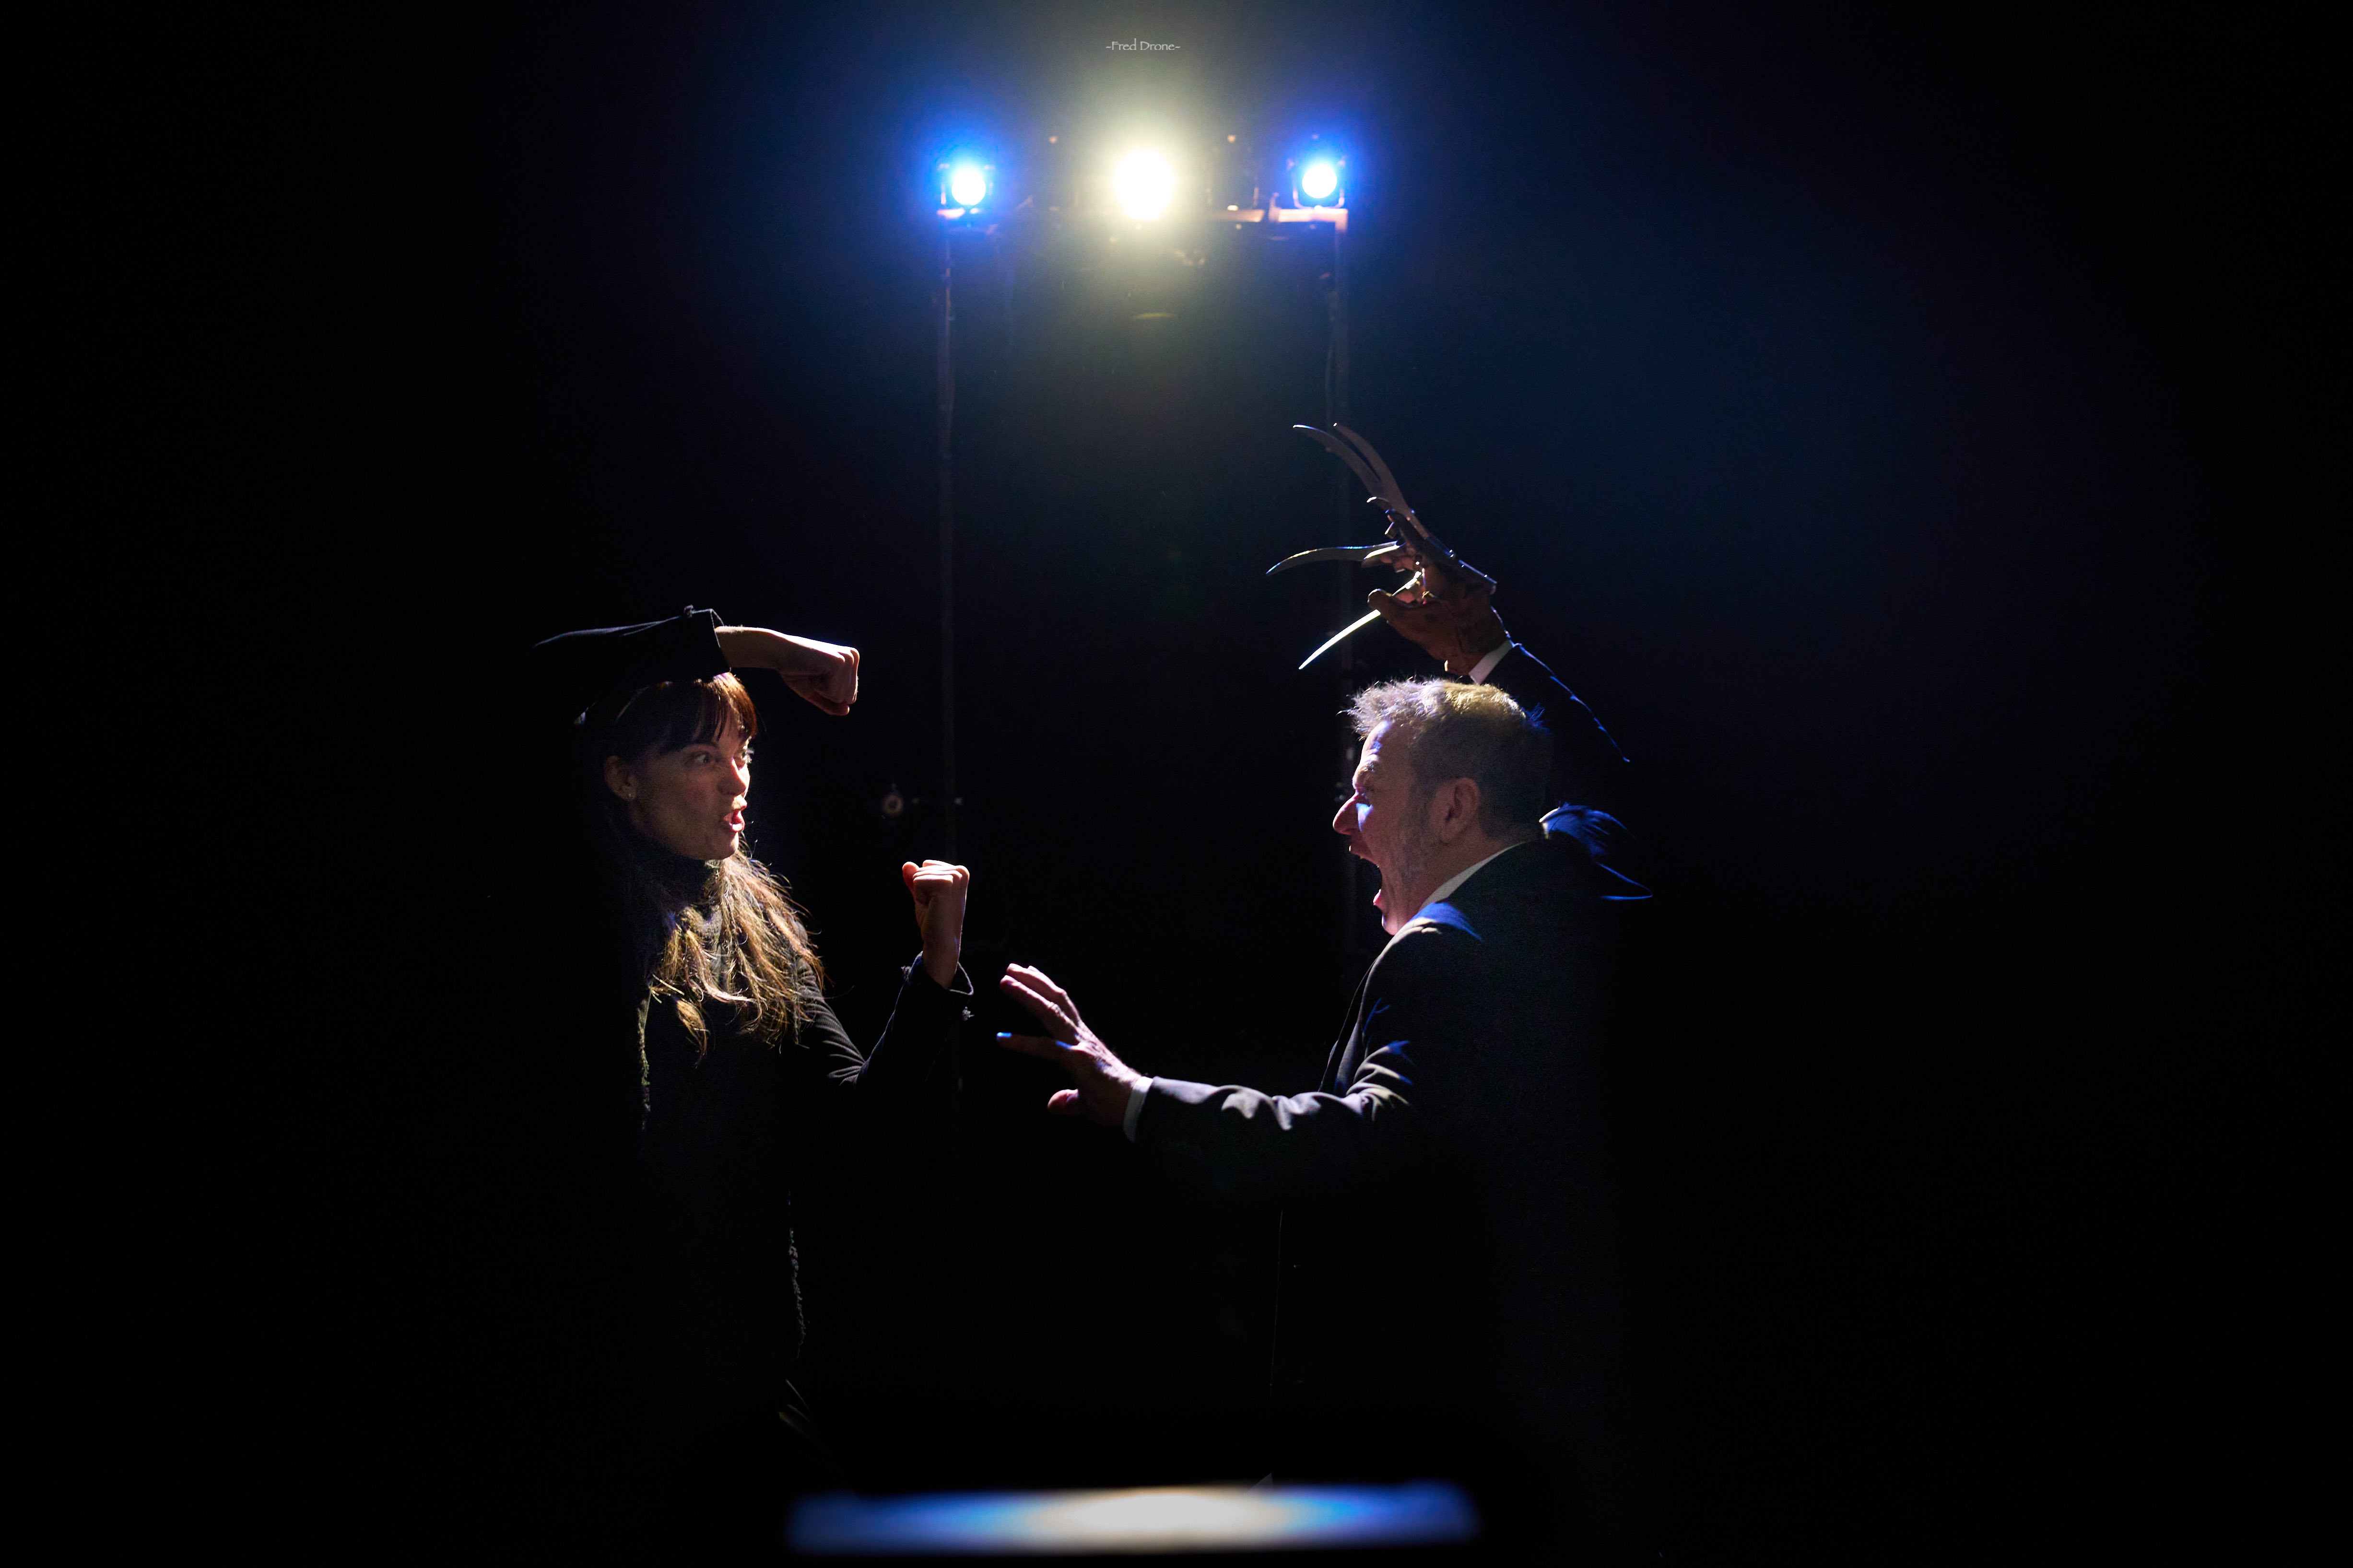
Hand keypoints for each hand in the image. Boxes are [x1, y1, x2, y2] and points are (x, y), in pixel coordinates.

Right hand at [716, 626, 860, 714]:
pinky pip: (835, 692)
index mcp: (851, 661)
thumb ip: (831, 703)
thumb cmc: (796, 670)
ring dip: (822, 689)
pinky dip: (820, 687)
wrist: (780, 654)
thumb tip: (846, 712)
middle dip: (827, 692)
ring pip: (842, 696)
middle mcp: (853, 657)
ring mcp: (848, 659)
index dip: (829, 693)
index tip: (816, 676)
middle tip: (813, 674)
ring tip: (813, 671)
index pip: (850, 697)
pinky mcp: (840, 662)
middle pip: (849, 698)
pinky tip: (813, 670)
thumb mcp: (815, 691)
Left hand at [902, 860, 968, 987]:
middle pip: (922, 869)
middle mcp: (960, 871)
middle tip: (935, 906)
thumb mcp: (923, 894)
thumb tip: (906, 864)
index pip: (927, 866)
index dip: (925, 886)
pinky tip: (933, 907)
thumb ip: (915, 878)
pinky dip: (920, 896)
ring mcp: (954, 877)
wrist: (941, 939)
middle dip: (923, 890)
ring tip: (935, 907)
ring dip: (921, 894)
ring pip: (919, 875)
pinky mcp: (946, 883)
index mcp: (960, 872)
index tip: (936, 901)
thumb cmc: (934, 918)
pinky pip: (917, 881)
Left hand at [995, 963, 1146, 1125]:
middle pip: (1056, 1000)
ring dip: (1027, 994)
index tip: (1031, 975)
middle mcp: (1081, 1037)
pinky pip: (1045, 1047)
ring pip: (1050, 1011)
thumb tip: (1053, 1105)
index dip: (1047, 989)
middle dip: (1033, 982)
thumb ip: (1068, 1099)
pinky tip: (1001, 1039)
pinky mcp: (1077, 1059)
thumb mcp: (1085, 1099)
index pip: (1064, 1007)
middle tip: (1011, 968)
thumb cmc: (1115, 1101)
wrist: (1137, 1105)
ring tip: (1005, 981)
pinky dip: (1022, 1041)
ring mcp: (1079, 1045)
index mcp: (1083, 1041)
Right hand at [1368, 531, 1508, 673]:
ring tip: (1388, 570)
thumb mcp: (1412, 624)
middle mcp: (1453, 571)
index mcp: (1443, 572)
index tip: (1391, 513)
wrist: (1484, 653)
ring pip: (1429, 566)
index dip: (1403, 529)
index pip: (1419, 543)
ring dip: (1408, 569)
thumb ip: (1388, 606)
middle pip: (1422, 554)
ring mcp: (1460, 580)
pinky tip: (1404, 595)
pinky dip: (1420, 583)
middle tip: (1375, 559)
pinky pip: (1438, 579)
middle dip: (1398, 555)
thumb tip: (1372, 595)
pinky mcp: (1463, 591)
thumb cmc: (1450, 639)